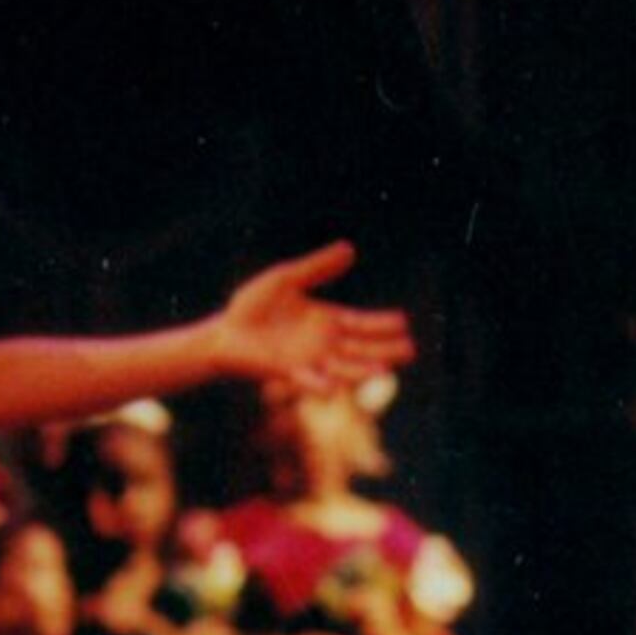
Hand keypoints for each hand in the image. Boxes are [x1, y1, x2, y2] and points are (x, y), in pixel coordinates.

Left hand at [209, 243, 412, 399]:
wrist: (224, 332)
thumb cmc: (252, 306)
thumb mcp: (286, 279)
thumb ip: (317, 267)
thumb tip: (350, 249)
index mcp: (325, 320)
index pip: (360, 323)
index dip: (381, 324)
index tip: (404, 322)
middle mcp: (322, 344)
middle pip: (360, 348)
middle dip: (384, 350)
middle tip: (410, 350)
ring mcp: (307, 361)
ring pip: (342, 367)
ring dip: (362, 369)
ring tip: (384, 370)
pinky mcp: (287, 373)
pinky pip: (308, 380)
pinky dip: (321, 384)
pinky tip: (334, 385)